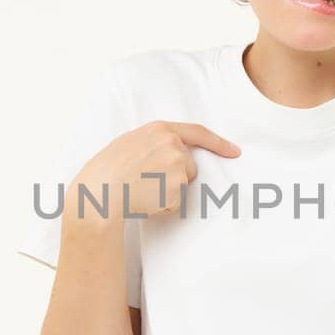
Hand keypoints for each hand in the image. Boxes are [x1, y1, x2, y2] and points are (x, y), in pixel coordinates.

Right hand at [70, 121, 240, 220]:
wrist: (100, 192)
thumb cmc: (107, 170)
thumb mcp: (130, 142)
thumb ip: (154, 141)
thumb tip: (173, 149)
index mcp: (160, 129)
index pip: (198, 132)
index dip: (218, 143)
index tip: (234, 151)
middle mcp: (173, 144)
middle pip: (190, 165)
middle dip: (175, 176)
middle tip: (144, 181)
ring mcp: (177, 165)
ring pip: (183, 184)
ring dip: (167, 192)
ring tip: (141, 189)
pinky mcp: (178, 187)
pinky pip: (176, 201)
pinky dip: (163, 205)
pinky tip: (144, 200)